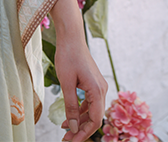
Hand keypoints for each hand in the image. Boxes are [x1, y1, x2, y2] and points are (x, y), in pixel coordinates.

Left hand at [49, 0, 107, 141]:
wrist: (71, 36)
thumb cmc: (68, 56)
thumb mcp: (66, 83)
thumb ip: (70, 106)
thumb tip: (74, 127)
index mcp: (98, 91)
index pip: (94, 121)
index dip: (83, 134)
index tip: (70, 141)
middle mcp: (102, 89)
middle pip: (94, 117)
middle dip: (81, 129)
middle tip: (66, 138)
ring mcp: (99, 85)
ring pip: (92, 110)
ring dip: (80, 120)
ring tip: (65, 128)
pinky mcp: (93, 82)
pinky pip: (89, 101)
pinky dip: (80, 109)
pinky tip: (69, 115)